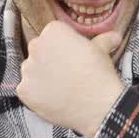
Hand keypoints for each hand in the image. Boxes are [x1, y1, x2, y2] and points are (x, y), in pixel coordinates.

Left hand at [17, 21, 125, 137]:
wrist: (97, 106)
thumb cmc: (99, 75)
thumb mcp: (102, 52)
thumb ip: (103, 40)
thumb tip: (114, 37)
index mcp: (53, 31)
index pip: (53, 35)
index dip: (64, 46)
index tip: (73, 57)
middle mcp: (35, 46)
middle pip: (39, 50)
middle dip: (49, 59)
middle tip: (67, 73)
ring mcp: (27, 69)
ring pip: (31, 70)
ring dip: (41, 76)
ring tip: (61, 88)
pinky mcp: (23, 90)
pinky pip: (26, 90)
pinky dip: (36, 95)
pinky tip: (53, 99)